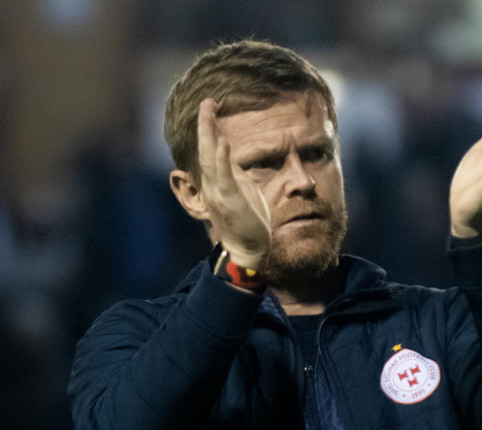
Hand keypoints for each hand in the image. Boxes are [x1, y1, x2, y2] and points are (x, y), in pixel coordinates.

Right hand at [197, 98, 271, 267]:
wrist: (248, 248)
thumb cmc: (246, 220)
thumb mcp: (240, 187)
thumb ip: (233, 169)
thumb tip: (228, 150)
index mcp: (216, 180)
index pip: (210, 148)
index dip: (209, 127)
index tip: (210, 104)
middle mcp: (212, 184)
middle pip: (205, 148)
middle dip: (205, 124)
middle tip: (206, 101)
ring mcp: (219, 192)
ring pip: (210, 158)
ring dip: (209, 134)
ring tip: (208, 111)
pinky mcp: (230, 201)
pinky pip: (224, 177)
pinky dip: (221, 158)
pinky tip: (222, 141)